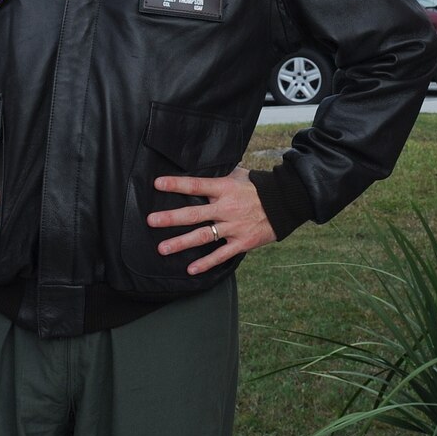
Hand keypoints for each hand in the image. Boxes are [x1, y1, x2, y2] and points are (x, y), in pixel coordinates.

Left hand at [147, 167, 277, 276]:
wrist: (285, 203)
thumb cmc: (258, 187)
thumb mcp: (239, 175)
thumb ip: (220, 175)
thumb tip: (201, 166)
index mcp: (224, 188)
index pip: (196, 185)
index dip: (177, 184)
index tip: (158, 184)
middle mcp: (226, 208)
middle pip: (194, 213)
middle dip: (171, 218)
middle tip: (152, 221)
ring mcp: (233, 227)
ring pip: (203, 236)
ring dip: (181, 243)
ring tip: (162, 248)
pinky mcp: (242, 242)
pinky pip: (221, 254)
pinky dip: (206, 263)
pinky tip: (191, 269)